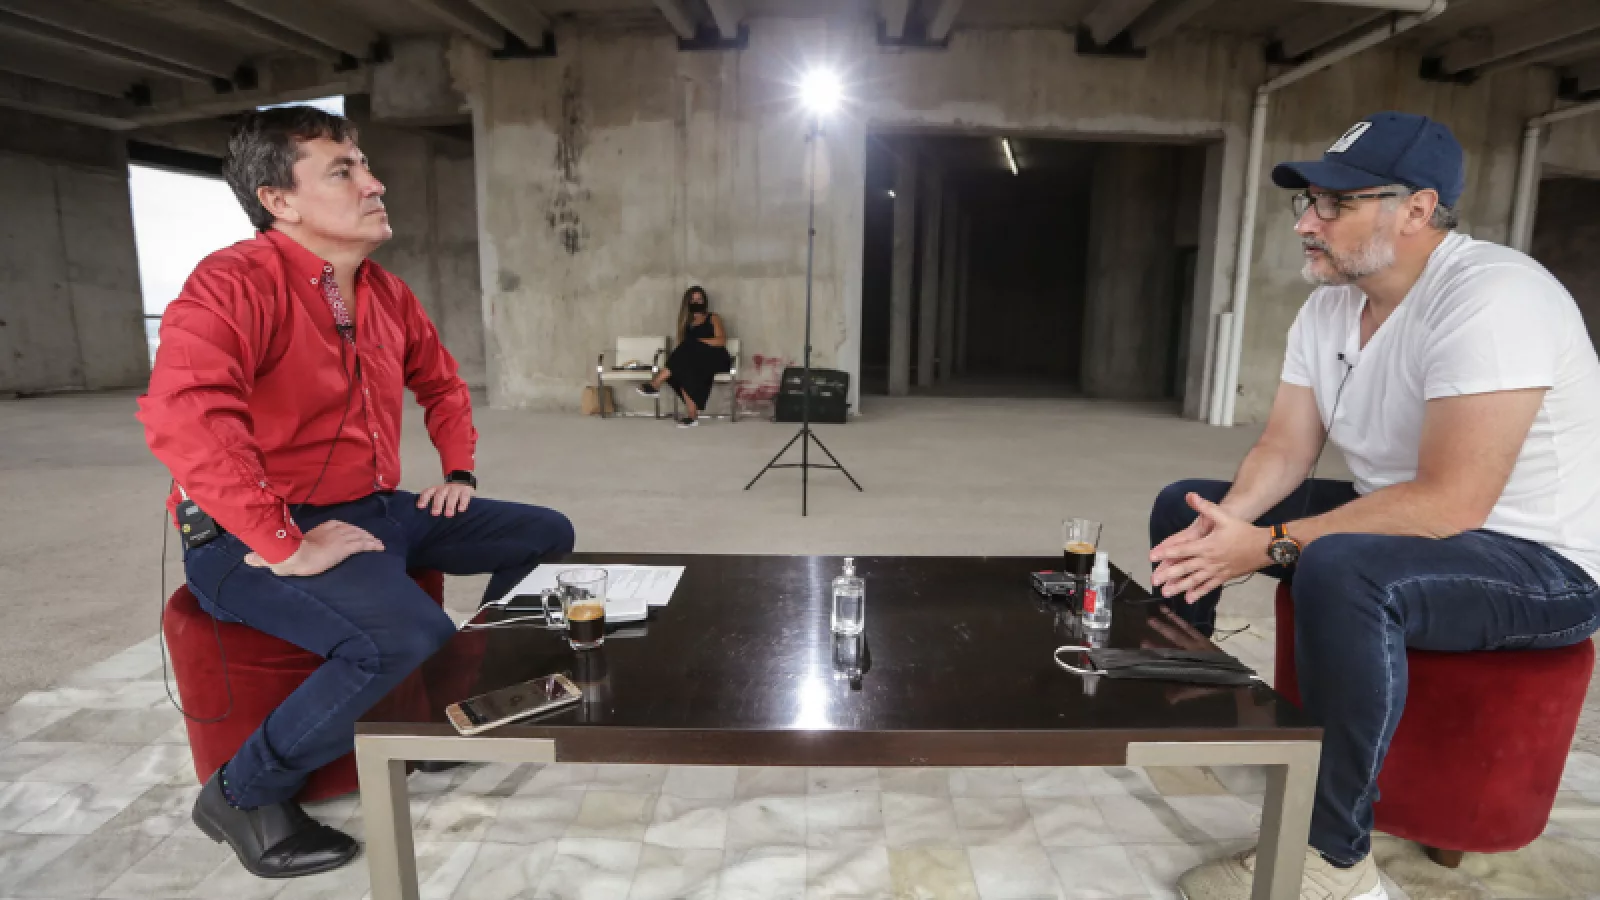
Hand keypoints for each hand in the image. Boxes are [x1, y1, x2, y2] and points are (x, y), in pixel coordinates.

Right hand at [244, 520, 383, 575]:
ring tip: (378, 544)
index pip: (336, 526)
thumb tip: (246, 559)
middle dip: (361, 534)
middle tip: (370, 539)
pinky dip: (372, 545)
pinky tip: (379, 548)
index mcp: (317, 530)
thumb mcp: (273, 556)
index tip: (352, 533)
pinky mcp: (345, 548)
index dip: (345, 530)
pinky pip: (363, 544)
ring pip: (359, 536)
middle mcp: (331, 531)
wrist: (292, 556)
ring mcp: (339, 538)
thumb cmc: (283, 556)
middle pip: (351, 530)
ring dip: (369, 539)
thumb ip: (262, 557)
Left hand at [417, 482, 473, 516]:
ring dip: (449, 505)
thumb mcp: (440, 496)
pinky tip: (461, 510)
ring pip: (452, 496)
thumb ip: (434, 504)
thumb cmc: (448, 494)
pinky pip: (464, 496)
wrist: (463, 483)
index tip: (420, 506)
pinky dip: (462, 503)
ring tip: (448, 514)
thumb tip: (423, 518)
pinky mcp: (465, 491)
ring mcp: (455, 489)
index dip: (424, 498)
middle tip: (435, 513)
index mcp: (436, 489)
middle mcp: (445, 488)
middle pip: (440, 495)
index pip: (428, 492)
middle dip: (437, 504)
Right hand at [1142, 607, 1226, 704]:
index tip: (1144, 642)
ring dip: (1173, 618)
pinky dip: (1183, 621)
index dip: (1157, 648)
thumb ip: (1183, 693)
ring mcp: (1201, 642)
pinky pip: (1192, 628)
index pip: (1171, 653)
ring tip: (1162, 608)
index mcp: (1191, 660)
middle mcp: (1195, 648)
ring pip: (1185, 628)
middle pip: (1176, 635)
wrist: (1236, 677)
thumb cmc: (1215, 683)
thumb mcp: (1199, 690)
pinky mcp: (1206, 640)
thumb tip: (1167, 700)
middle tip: (1149, 619)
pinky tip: (1175, 616)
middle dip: (1162, 628)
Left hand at [1149, 493, 1270, 603]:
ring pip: (1194, 581)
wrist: (1264, 547)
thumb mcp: (1224, 517)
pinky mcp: (1224, 577)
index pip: (1181, 550)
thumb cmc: (1243, 532)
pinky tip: (1189, 599)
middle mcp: (1209, 560)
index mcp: (1206, 545)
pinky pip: (1209, 587)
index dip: (1165, 553)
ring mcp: (1216, 571)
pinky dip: (1198, 593)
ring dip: (1179, 587)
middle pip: (1184, 568)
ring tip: (1166, 592)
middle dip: (1167, 575)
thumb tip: (1191, 496)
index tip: (1152, 557)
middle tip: (1153, 580)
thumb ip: (1206, 507)